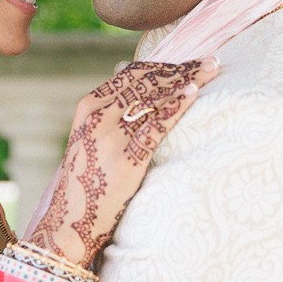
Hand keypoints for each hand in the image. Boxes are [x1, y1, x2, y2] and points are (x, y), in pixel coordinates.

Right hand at [30, 58, 219, 266]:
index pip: (132, 75)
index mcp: (89, 108)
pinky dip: (177, 106)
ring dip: (187, 80)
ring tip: (211, 69)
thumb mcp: (89, 135)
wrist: (71, 220)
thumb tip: (123, 68)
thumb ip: (108, 105)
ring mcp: (111, 139)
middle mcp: (98, 118)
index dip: (164, 65)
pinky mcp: (126, 160)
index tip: (191, 61)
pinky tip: (194, 93)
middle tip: (211, 61)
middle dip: (182, 69)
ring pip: (154, 100)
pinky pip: (156, 127)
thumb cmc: (87, 177)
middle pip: (147, 83)